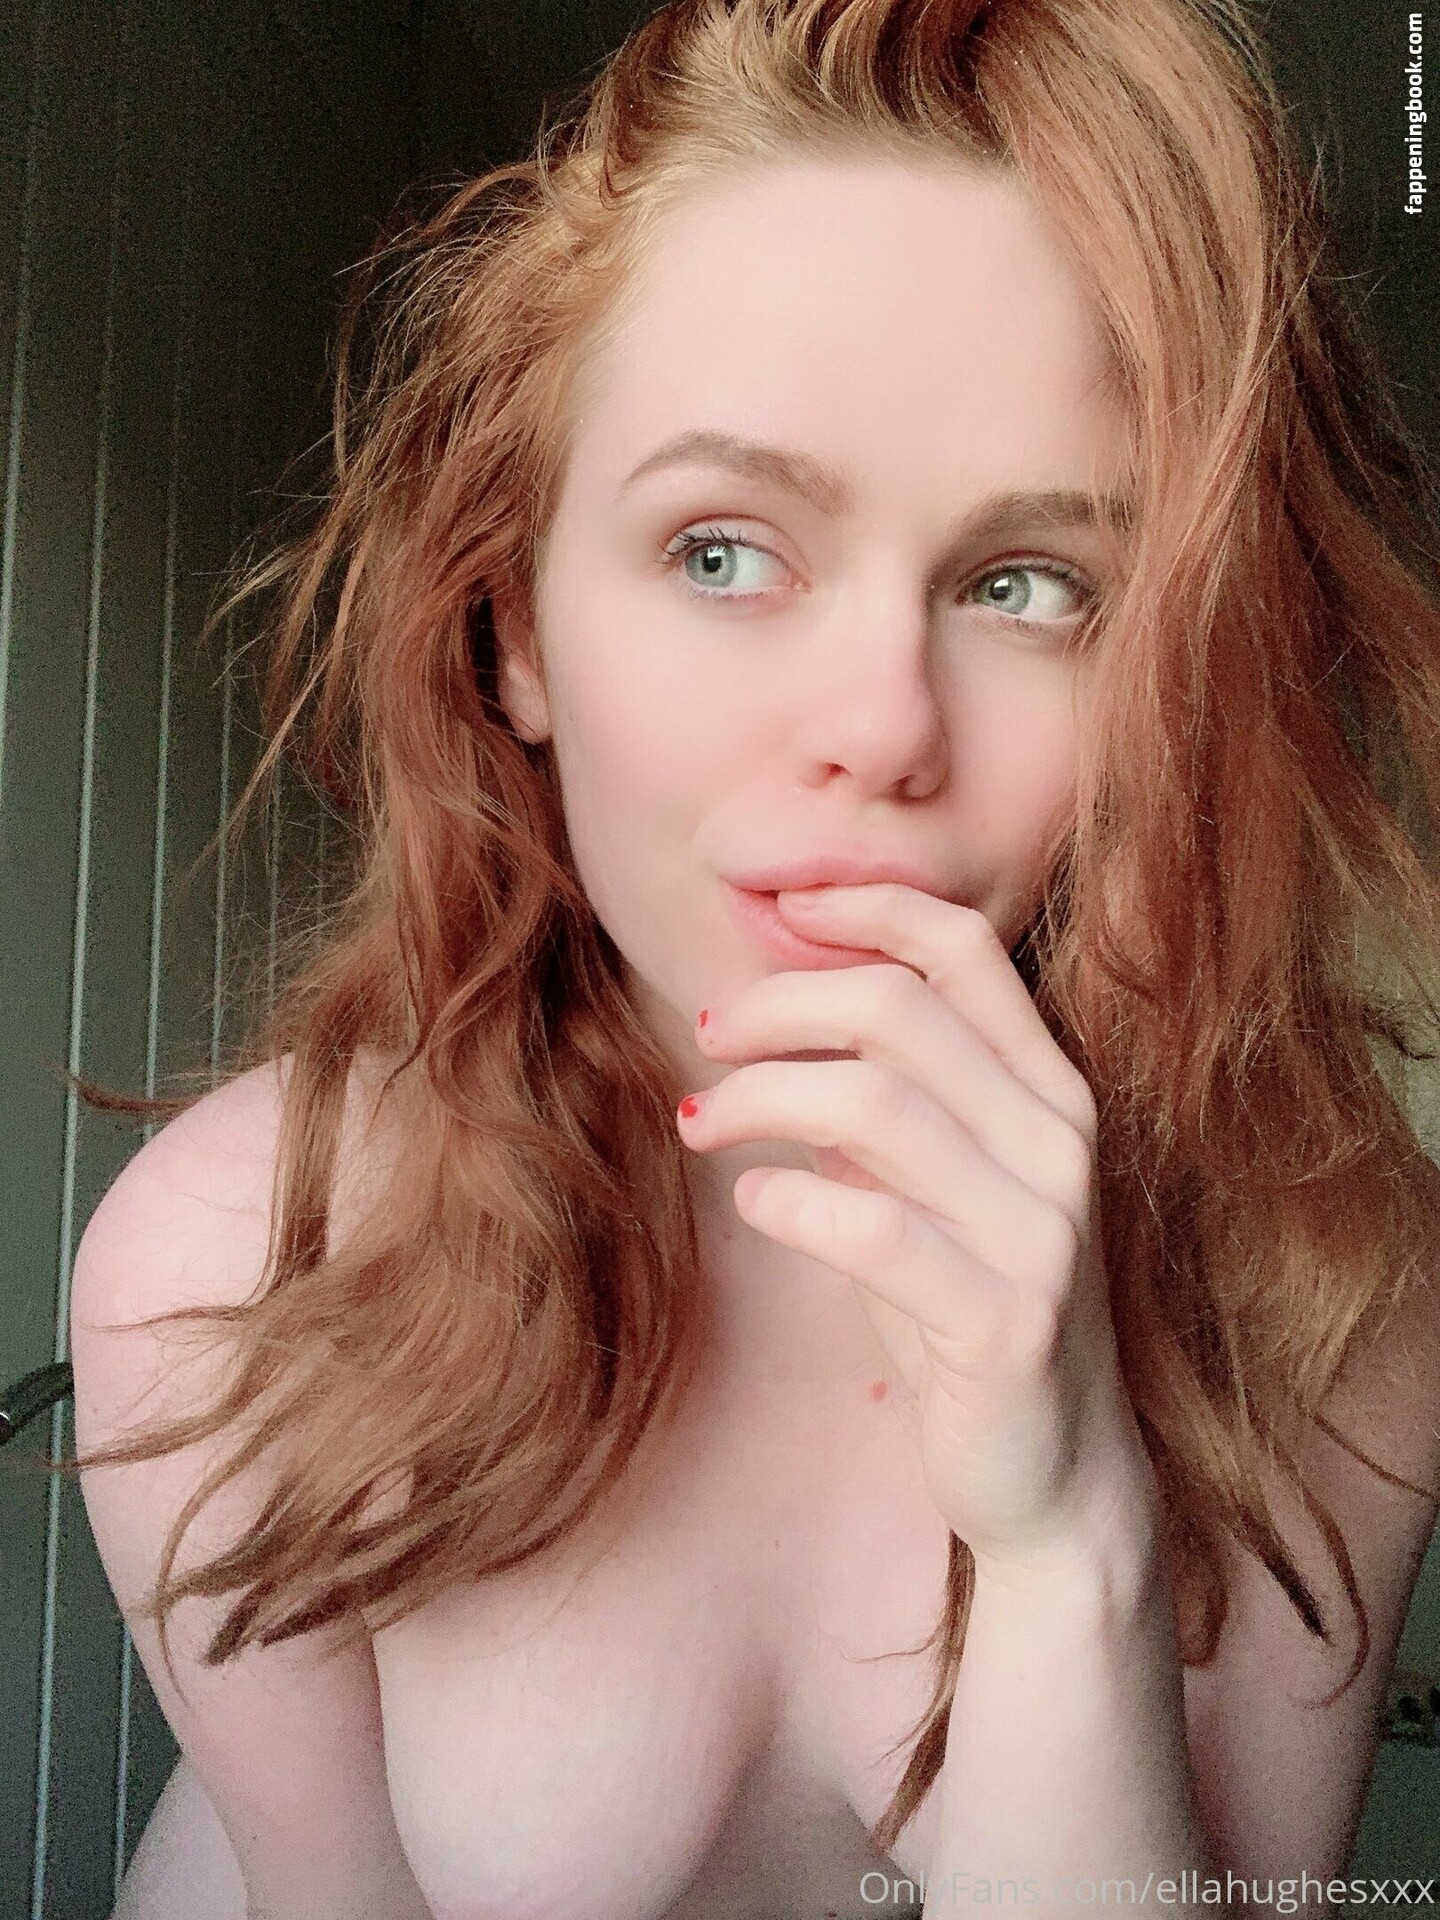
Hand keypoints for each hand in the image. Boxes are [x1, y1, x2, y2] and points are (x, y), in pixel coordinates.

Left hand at [676, 883, 1160, 1582]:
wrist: (1055, 1471)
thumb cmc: (970, 1307)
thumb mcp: (931, 1185)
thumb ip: (882, 1101)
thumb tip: (771, 1017)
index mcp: (1049, 1091)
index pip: (964, 951)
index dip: (869, 906)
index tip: (782, 909)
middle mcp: (1058, 1144)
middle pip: (897, 1010)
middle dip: (778, 1007)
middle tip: (707, 1038)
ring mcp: (1041, 1232)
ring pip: (873, 1104)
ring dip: (760, 1097)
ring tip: (701, 1121)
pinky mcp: (1005, 1322)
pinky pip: (873, 1230)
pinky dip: (790, 1202)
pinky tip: (754, 1201)